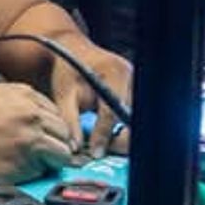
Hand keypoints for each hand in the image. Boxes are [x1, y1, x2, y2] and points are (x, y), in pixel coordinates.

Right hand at [0, 82, 75, 181]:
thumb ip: (19, 102)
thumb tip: (39, 115)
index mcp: (24, 94)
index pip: (55, 110)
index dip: (51, 125)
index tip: (48, 134)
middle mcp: (32, 114)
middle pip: (63, 130)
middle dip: (57, 141)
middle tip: (47, 151)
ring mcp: (32, 138)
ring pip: (63, 151)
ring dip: (54, 158)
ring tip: (38, 162)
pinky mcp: (29, 161)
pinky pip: (46, 168)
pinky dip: (39, 171)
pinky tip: (23, 168)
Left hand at [45, 43, 133, 158]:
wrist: (75, 50)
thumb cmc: (68, 71)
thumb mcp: (63, 94)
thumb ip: (69, 121)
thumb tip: (74, 149)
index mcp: (113, 72)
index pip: (112, 109)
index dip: (104, 134)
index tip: (97, 153)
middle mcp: (132, 75)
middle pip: (132, 116)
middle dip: (121, 138)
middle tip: (106, 154)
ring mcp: (139, 82)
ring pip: (138, 118)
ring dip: (126, 135)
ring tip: (110, 148)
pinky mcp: (140, 89)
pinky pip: (138, 114)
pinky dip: (128, 128)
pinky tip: (116, 138)